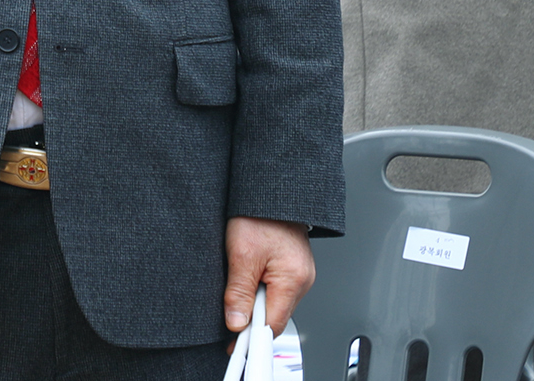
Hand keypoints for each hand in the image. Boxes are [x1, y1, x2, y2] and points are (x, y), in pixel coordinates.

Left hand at [223, 217, 314, 335]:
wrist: (271, 190)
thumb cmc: (259, 214)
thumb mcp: (241, 254)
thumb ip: (239, 293)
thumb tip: (236, 322)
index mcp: (293, 279)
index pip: (273, 324)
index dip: (252, 336)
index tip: (235, 343)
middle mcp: (303, 279)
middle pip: (275, 316)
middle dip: (252, 317)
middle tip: (230, 311)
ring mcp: (300, 273)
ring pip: (275, 302)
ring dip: (255, 301)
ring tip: (240, 279)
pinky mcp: (293, 267)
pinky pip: (276, 288)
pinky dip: (261, 288)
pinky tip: (249, 275)